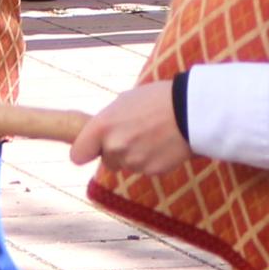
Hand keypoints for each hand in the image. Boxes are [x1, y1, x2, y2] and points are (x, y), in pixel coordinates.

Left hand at [69, 80, 195, 178]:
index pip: (77, 155)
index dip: (84, 152)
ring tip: (154, 135)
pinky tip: (164, 143)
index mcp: (102, 127)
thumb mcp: (124, 101)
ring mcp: (133, 162)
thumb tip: (102, 134)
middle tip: (135, 133)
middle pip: (107, 161)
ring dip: (136, 155)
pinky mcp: (152, 171)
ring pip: (127, 165)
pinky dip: (153, 159)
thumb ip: (108, 121)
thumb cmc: (157, 99)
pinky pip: (146, 168)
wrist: (191, 110)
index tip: (91, 150)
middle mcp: (113, 147)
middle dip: (117, 152)